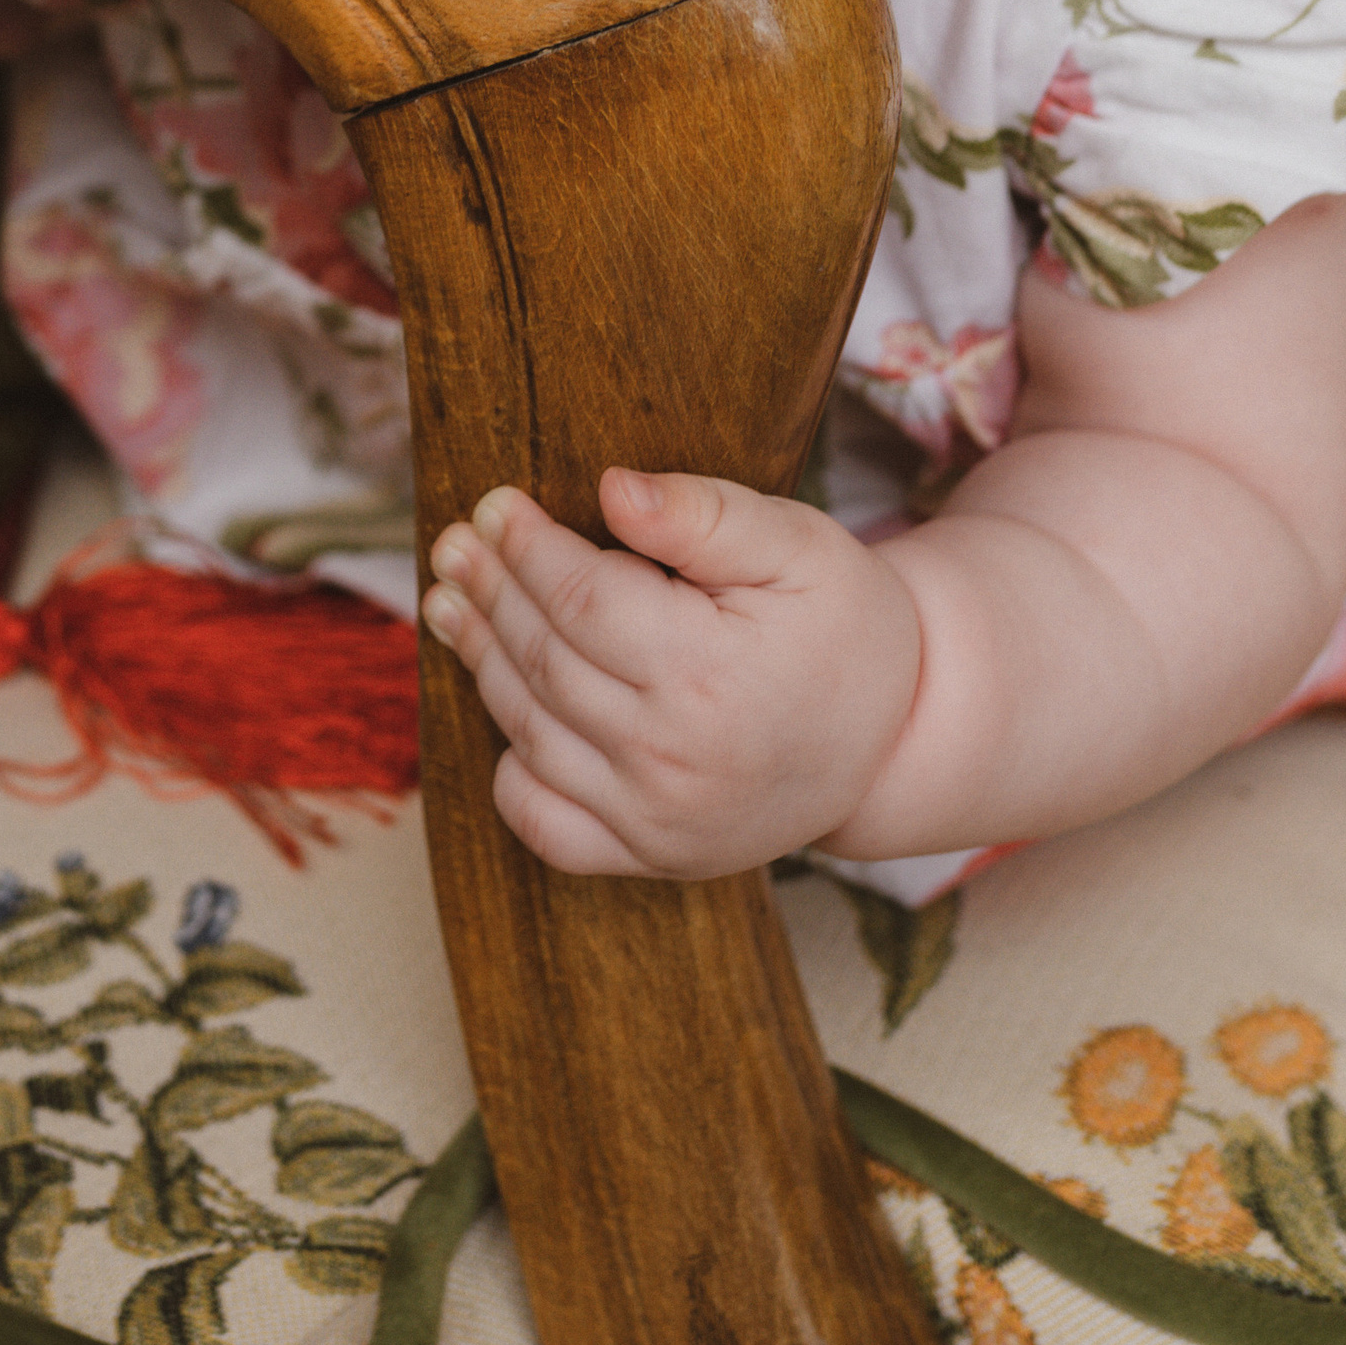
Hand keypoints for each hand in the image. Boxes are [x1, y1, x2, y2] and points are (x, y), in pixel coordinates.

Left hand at [420, 468, 919, 877]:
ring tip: (451, 603)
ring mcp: (658, 820)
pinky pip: (547, 826)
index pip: (581, 599)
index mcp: (710, 674)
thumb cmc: (847, 627)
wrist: (894, 740)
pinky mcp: (652, 856)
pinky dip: (512, 772)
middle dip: (491, 592)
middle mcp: (675, 758)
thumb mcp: (799, 546)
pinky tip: (502, 710)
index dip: (526, 548)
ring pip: (532, 730)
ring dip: (481, 661)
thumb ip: (704, 515)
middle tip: (455, 543)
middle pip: (545, 660)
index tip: (493, 504)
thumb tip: (611, 488)